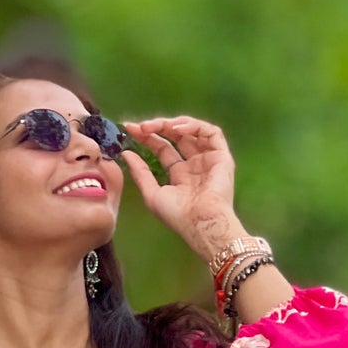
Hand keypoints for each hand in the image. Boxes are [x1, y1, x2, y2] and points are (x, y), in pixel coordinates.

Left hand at [120, 116, 241, 263]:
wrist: (200, 223)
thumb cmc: (177, 215)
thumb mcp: (152, 193)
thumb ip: (140, 172)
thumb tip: (126, 153)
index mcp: (180, 174)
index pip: (163, 148)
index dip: (148, 137)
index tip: (130, 129)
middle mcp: (195, 164)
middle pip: (176, 137)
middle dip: (158, 127)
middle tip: (142, 126)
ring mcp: (209, 159)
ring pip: (193, 130)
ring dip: (174, 124)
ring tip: (158, 126)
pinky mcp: (222, 156)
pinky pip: (212, 133)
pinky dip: (194, 126)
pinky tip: (177, 130)